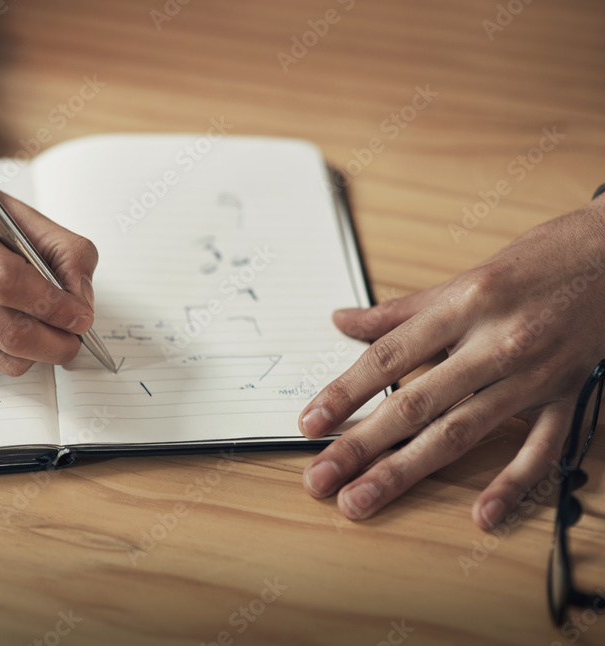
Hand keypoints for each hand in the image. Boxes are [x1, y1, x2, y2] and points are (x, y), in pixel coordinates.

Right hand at [0, 26, 97, 375]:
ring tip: (52, 339)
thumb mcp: (8, 207)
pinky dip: (1, 347)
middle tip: (74, 343)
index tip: (82, 318)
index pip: (13, 281)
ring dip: (34, 353)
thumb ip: (57, 246)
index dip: (56, 307)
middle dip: (53, 344)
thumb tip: (82, 300)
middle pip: (5, 327)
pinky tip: (4, 326)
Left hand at [299, 199, 604, 528]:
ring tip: (364, 500)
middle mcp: (495, 342)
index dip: (344, 394)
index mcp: (463, 305)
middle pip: (415, 403)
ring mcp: (535, 374)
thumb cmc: (540, 263)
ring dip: (407, 472)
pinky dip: (513, 484)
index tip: (309, 425)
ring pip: (462, 431)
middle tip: (320, 479)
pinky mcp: (571, 396)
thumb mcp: (463, 278)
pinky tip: (482, 516)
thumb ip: (400, 310)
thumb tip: (342, 321)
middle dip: (361, 446)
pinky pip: (541, 449)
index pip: (388, 357)